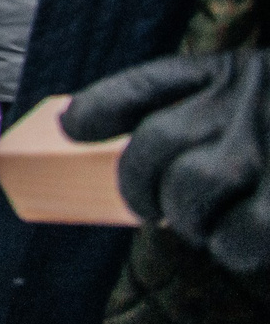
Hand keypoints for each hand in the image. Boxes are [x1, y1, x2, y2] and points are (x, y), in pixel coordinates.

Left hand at [62, 51, 268, 272]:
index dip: (98, 109)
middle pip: (152, 154)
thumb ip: (168, 94)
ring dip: (187, 219)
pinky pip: (238, 242)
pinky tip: (243, 239)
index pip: (141, 87)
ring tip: (201, 220)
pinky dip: (234, 248)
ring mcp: (262, 158)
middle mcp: (242, 109)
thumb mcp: (244, 81)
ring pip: (188, 199)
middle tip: (154, 205)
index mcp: (228, 74)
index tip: (75, 128)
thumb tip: (73, 126)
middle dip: (143, 187)